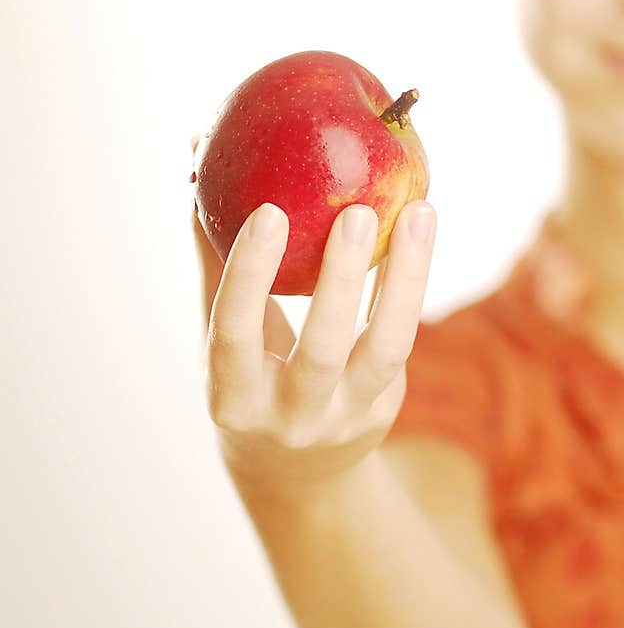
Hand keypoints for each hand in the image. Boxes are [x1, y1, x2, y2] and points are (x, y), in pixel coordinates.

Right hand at [189, 133, 436, 499]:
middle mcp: (290, 417)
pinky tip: (421, 229)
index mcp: (232, 398)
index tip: (267, 211)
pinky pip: (404, 337)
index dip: (249, 277)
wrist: (293, 471)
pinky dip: (412, 282)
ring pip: (385, 348)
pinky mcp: (384, 407)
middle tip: (357, 211)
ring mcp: (345, 418)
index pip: (236, 336)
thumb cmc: (248, 376)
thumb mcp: (223, 335)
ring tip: (419, 210)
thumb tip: (199, 156)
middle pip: (322, 351)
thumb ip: (215, 257)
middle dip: (342, 281)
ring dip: (406, 277)